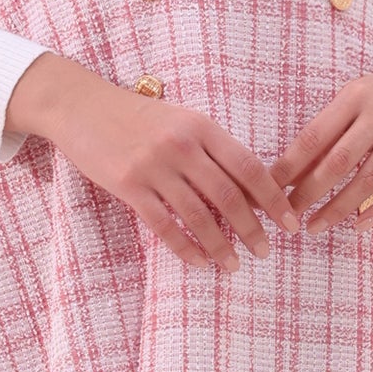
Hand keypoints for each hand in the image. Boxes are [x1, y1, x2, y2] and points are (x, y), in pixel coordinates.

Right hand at [5, 53, 301, 271]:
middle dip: (253, 229)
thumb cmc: (138, 116)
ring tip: (234, 265)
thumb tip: (252, 190)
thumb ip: (213, 149)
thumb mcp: (182, 120)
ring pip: (198, 216)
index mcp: (202, 126)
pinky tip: (199, 263)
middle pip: (229, 196)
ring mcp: (154, 166)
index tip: (290, 223)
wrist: (82, 106)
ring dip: (221, 245)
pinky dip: (185, 248)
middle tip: (266, 252)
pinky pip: (163, 225)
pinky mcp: (128, 185)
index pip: (250, 167)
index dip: (275, 198)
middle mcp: (182, 145)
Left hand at [267, 38, 372, 236]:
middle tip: (287, 215)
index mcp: (354, 96)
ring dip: (338, 208)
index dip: (289, 166)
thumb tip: (293, 170)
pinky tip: (359, 225)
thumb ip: (330, 127)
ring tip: (315, 226)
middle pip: (337, 162)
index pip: (314, 136)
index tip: (269, 188)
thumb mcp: (357, 95)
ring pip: (368, 180)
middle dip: (308, 193)